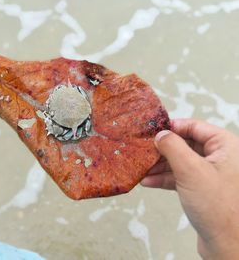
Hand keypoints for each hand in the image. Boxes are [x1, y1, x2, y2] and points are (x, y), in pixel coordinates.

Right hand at [141, 119, 238, 258]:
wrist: (227, 243)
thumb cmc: (217, 206)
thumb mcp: (190, 170)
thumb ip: (173, 147)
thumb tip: (160, 134)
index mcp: (225, 146)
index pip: (194, 126)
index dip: (172, 127)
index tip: (153, 131)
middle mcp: (220, 157)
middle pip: (185, 144)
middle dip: (163, 150)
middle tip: (143, 151)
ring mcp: (211, 174)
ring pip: (181, 162)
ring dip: (160, 166)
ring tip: (142, 169)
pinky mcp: (203, 189)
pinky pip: (181, 177)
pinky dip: (165, 179)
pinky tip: (149, 182)